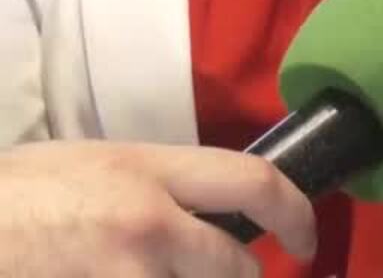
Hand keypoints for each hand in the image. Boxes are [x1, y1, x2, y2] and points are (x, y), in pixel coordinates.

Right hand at [0, 140, 315, 277]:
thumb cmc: (13, 193)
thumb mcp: (90, 163)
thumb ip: (152, 182)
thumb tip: (200, 205)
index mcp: (147, 169)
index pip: (254, 181)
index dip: (295, 213)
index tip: (305, 239)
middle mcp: (148, 222)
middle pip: (233, 263)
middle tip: (237, 276)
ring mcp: (125, 273)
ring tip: (150, 267)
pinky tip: (110, 275)